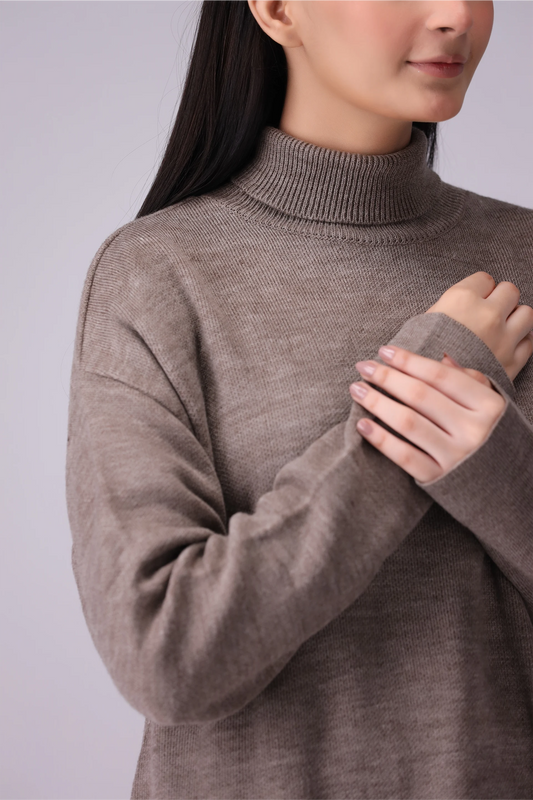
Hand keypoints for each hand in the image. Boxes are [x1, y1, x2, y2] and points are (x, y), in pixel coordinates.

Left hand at [350, 345, 505, 484]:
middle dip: (387, 377)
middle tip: (363, 367)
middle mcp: (473, 429)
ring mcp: (455, 456)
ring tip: (356, 390)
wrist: (503, 486)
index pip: (440, 376)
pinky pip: (404, 456)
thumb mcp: (489, 405)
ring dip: (377, 403)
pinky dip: (380, 439)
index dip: (409, 361)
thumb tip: (440, 356)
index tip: (384, 351)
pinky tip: (362, 424)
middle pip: (420, 396)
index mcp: (487, 405)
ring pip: (408, 422)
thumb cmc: (490, 436)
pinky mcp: (438, 478)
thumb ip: (468, 380)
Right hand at [425, 271, 532, 381]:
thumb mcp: (422, 323)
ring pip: (526, 313)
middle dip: (500, 299)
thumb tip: (457, 307)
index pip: (484, 279)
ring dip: (515, 318)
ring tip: (502, 327)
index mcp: (462, 300)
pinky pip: (529, 342)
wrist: (429, 391)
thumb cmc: (418, 356)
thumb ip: (446, 309)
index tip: (473, 298)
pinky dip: (521, 341)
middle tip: (489, 310)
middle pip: (509, 291)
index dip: (478, 288)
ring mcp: (503, 338)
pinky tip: (508, 345)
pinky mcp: (512, 361)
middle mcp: (487, 314)